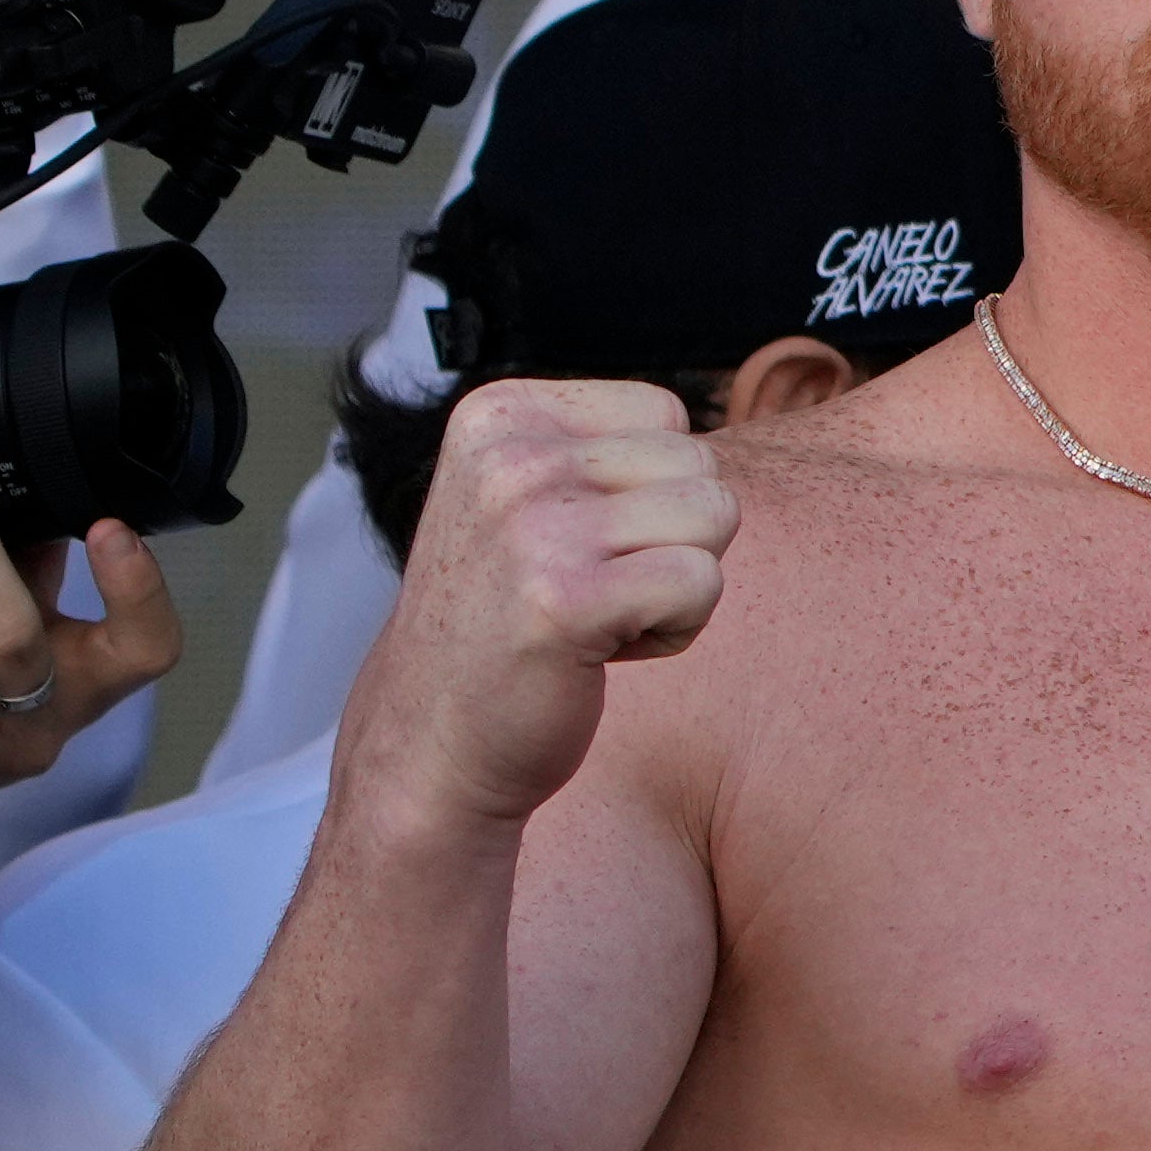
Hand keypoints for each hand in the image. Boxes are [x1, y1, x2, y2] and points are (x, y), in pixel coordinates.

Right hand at [347, 380, 729, 830]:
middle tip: (590, 589)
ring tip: (598, 615)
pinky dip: (676, 630)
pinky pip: (702, 582)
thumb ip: (602, 450)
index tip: (578, 544)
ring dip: (678, 584)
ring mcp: (531, 523)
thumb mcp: (528, 497)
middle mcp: (508, 454)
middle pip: (700, 464)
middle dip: (673, 538)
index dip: (650, 490)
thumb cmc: (507, 620)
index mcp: (498, 413)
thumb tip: (718, 420)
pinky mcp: (564, 597)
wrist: (433, 738)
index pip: (664, 412)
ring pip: (715, 516)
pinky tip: (602, 650)